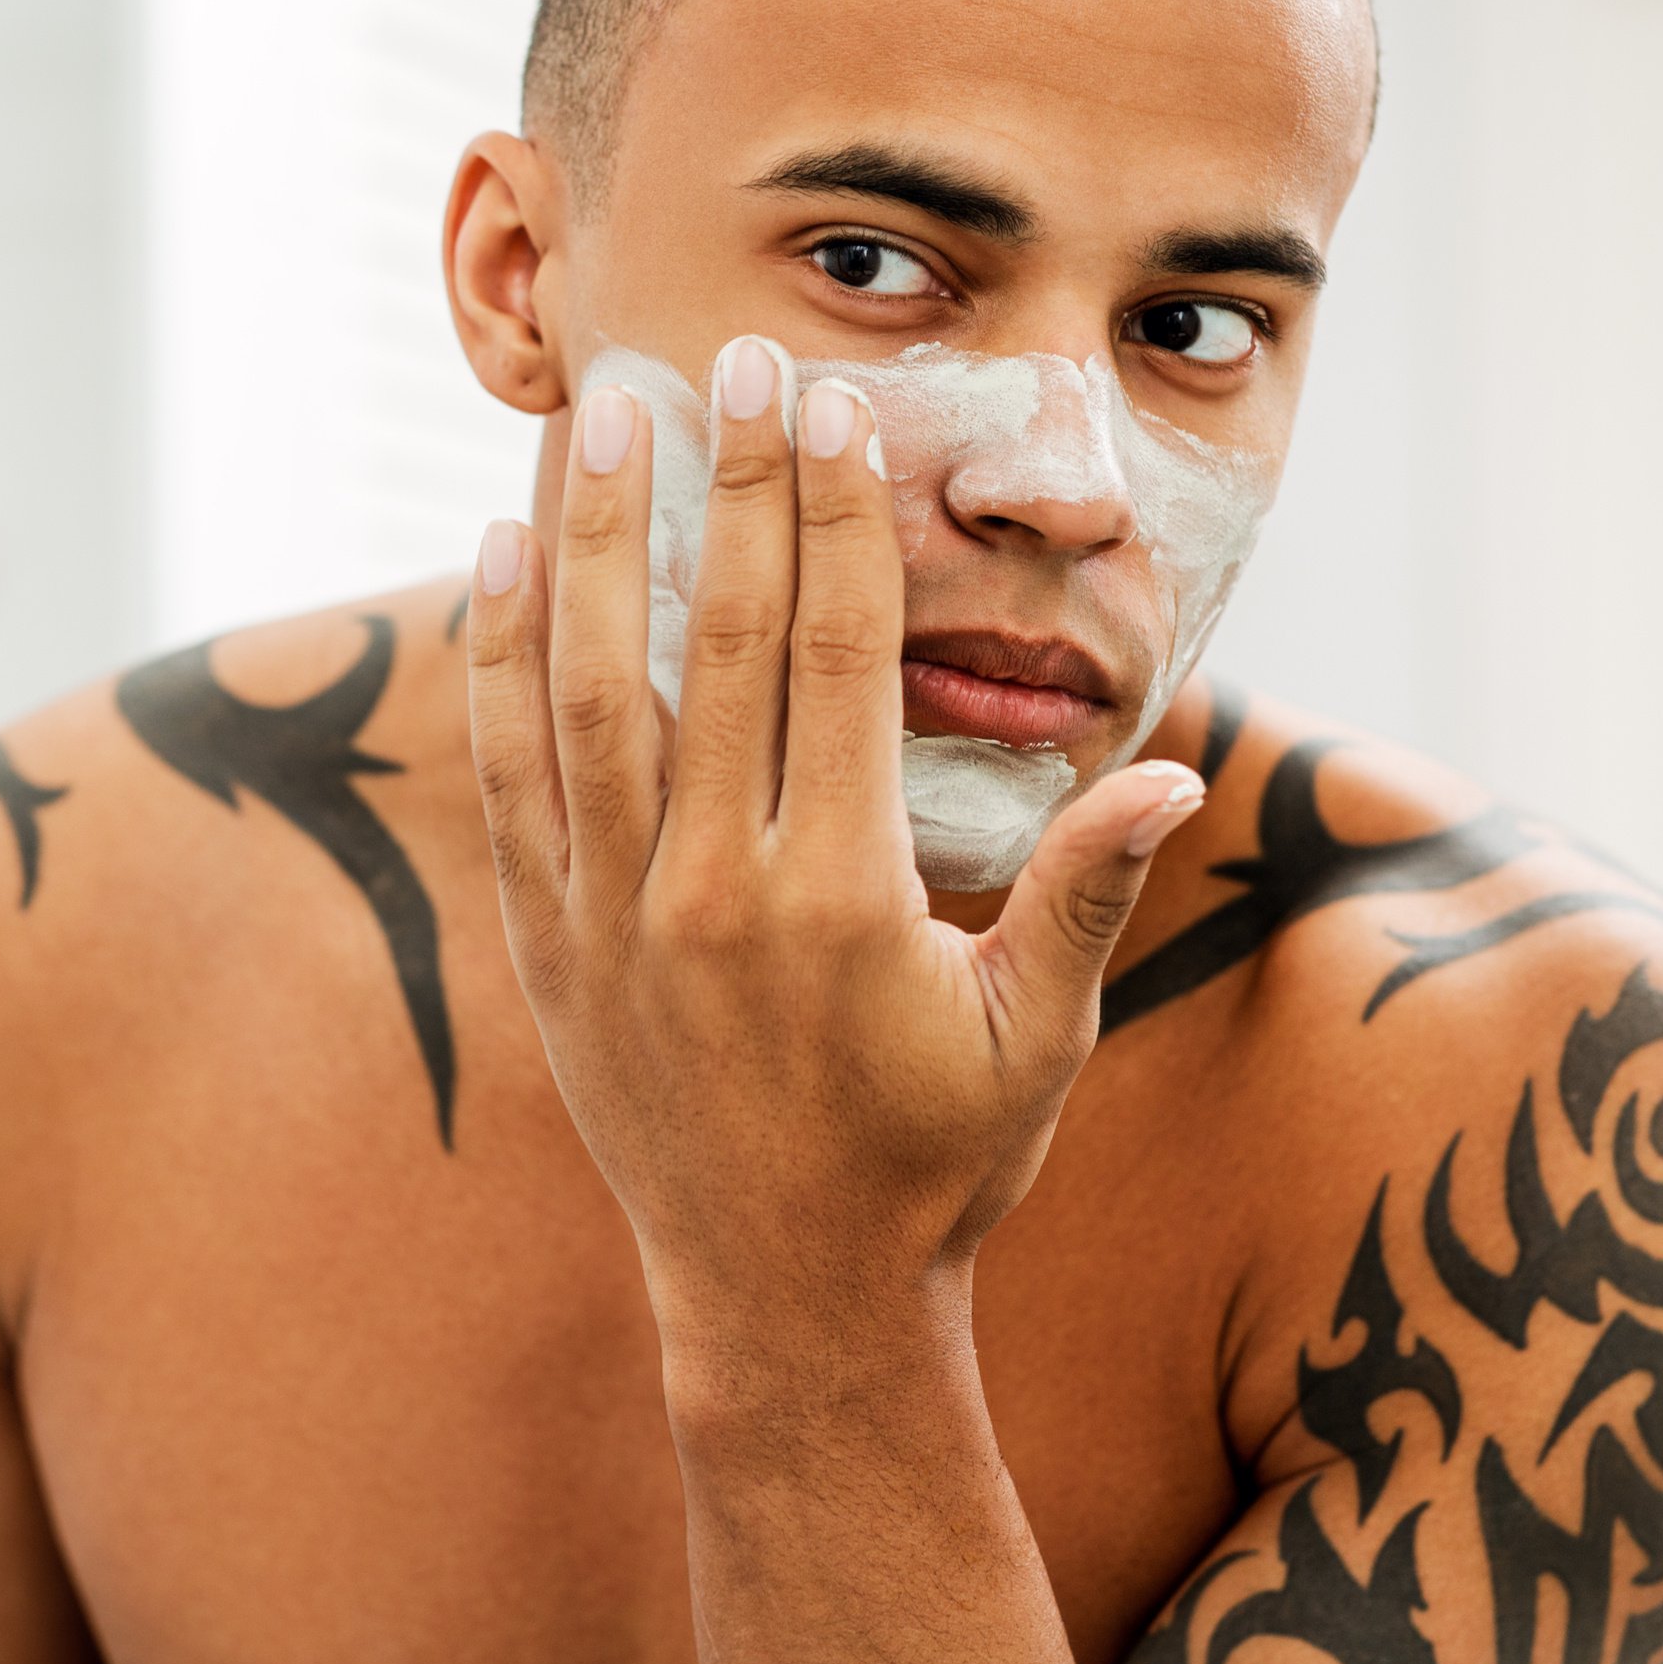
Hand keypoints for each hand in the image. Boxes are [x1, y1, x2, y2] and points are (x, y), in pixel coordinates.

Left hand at [464, 341, 1202, 1368]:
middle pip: (720, 643)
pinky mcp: (548, 944)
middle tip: (733, 358)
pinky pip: (512, 775)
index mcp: (841, 898)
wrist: (784, 1304)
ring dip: (591, 543)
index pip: (840, 659)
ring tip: (597, 417)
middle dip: (731, 488)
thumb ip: (1086, 892)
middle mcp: (711, 894)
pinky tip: (502, 557)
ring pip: (587, 690)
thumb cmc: (934, 1166)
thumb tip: (1163, 761)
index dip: (838, 519)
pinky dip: (499, 660)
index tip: (835, 408)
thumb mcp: (1034, 1040)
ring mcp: (612, 919)